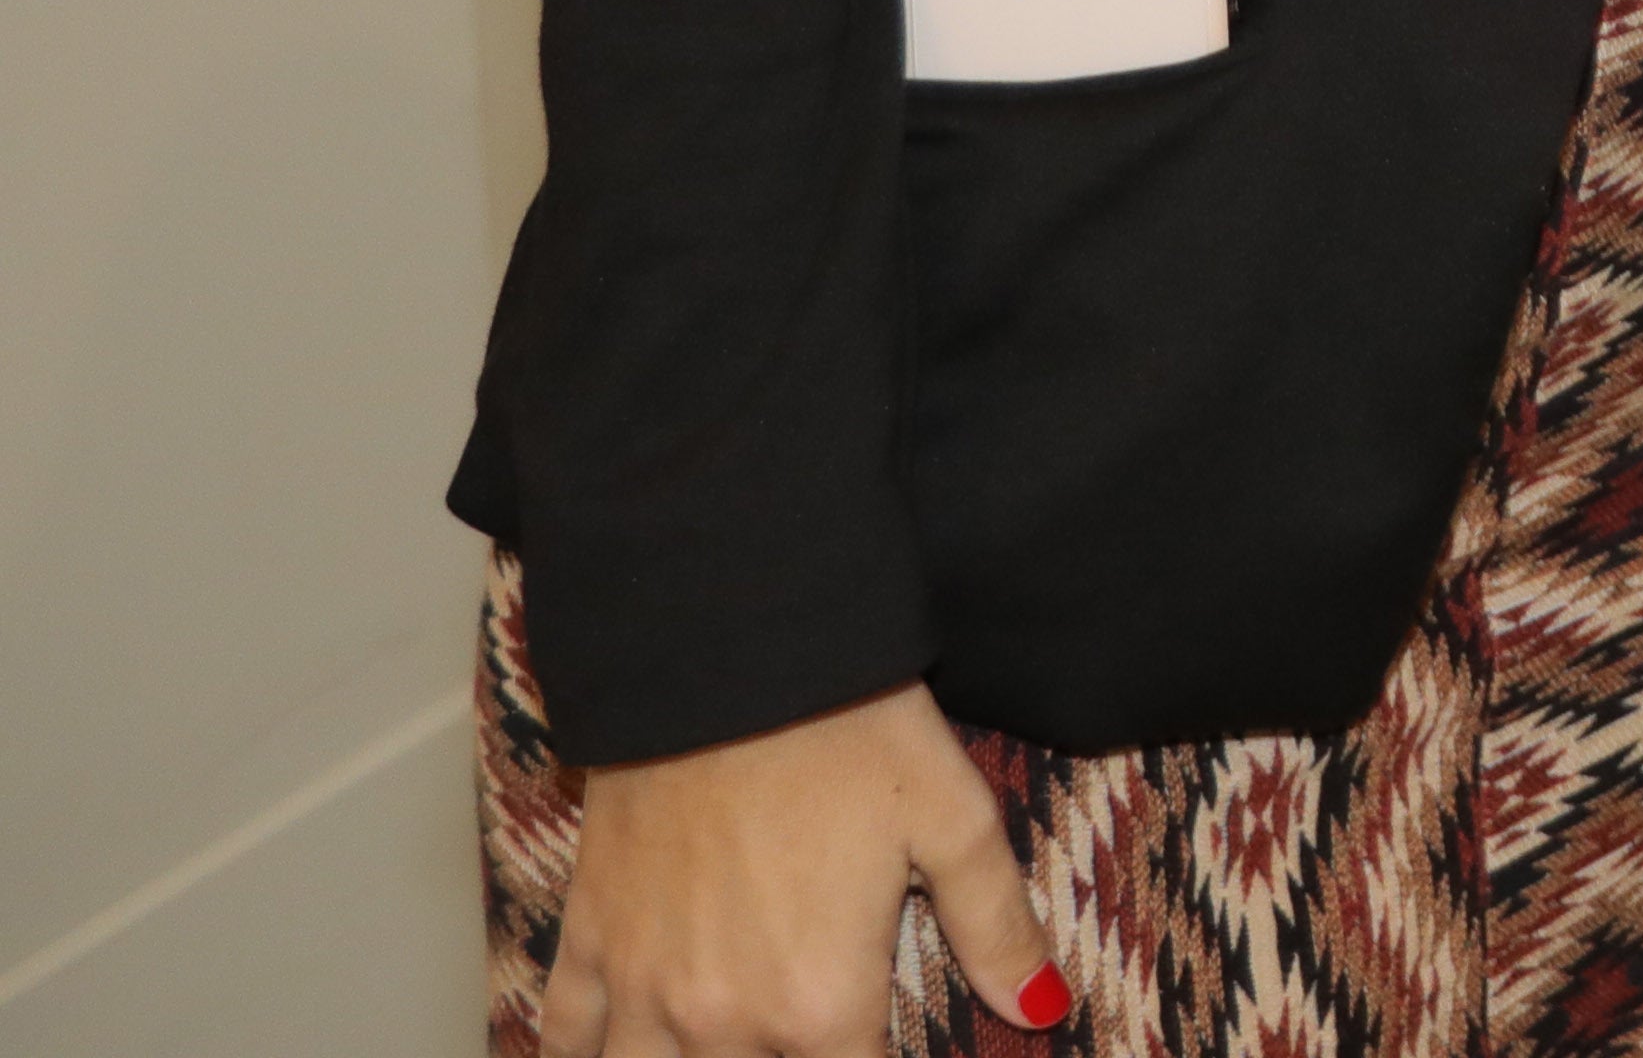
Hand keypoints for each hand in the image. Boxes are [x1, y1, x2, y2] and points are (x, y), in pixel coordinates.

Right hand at [540, 682, 1059, 1055]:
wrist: (728, 662)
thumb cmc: (855, 736)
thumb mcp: (956, 823)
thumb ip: (998, 929)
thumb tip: (1043, 1010)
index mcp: (819, 1006)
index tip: (880, 1047)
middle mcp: (720, 1020)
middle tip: (803, 1042)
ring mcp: (642, 988)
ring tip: (719, 1053)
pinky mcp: (588, 941)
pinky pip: (562, 1037)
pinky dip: (576, 1056)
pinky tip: (611, 1051)